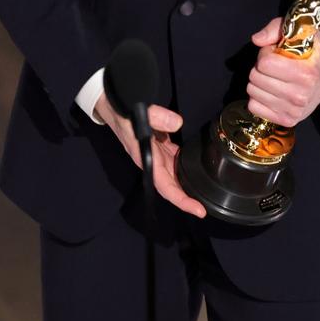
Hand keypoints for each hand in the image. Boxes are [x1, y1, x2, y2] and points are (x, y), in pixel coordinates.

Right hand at [94, 93, 205, 217]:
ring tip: (203, 191)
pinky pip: (174, 159)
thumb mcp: (139, 113)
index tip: (197, 210)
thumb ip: (157, 116)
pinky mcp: (160, 147)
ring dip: (186, 183)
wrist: (114, 110)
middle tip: (205, 208)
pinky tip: (194, 165)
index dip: (181, 200)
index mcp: (147, 159)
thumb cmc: (124, 115)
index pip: (166, 186)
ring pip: (174, 174)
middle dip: (188, 198)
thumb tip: (177, 122)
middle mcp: (153, 161)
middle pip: (172, 186)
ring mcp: (157, 155)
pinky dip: (184, 164)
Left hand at [246, 17, 319, 126]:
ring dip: (259, 81)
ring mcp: (293, 111)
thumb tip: (256, 40)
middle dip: (261, 67)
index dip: (266, 52)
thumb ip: (277, 28)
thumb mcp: (302, 31)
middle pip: (255, 77)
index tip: (276, 52)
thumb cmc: (314, 53)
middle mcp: (300, 95)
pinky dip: (259, 97)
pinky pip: (253, 107)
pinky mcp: (287, 121)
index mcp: (306, 73)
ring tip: (274, 77)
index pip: (264, 62)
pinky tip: (271, 91)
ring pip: (252, 91)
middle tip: (275, 65)